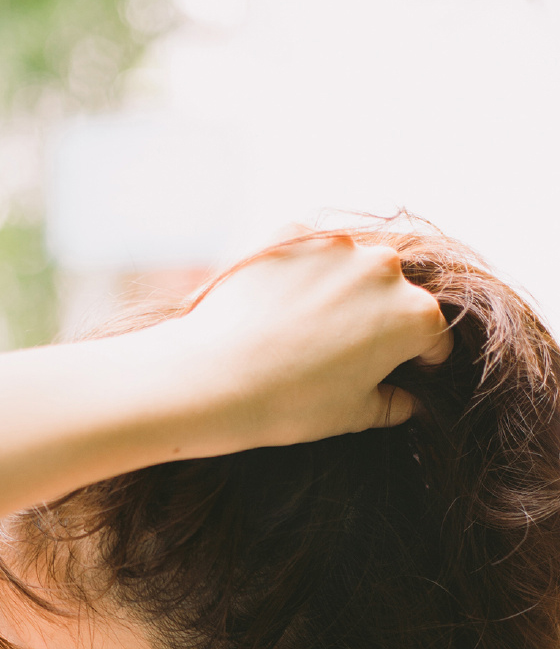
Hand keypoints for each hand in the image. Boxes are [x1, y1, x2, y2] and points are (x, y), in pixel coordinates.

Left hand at [158, 233, 451, 454]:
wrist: (216, 378)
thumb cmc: (291, 404)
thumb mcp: (351, 415)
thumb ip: (390, 405)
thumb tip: (407, 403)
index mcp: (414, 315)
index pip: (432, 338)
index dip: (419, 361)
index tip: (400, 374)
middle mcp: (385, 269)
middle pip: (394, 295)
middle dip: (380, 319)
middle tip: (343, 353)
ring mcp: (337, 246)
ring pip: (351, 268)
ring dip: (340, 291)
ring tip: (303, 330)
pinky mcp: (292, 232)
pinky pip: (307, 251)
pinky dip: (300, 273)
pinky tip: (276, 307)